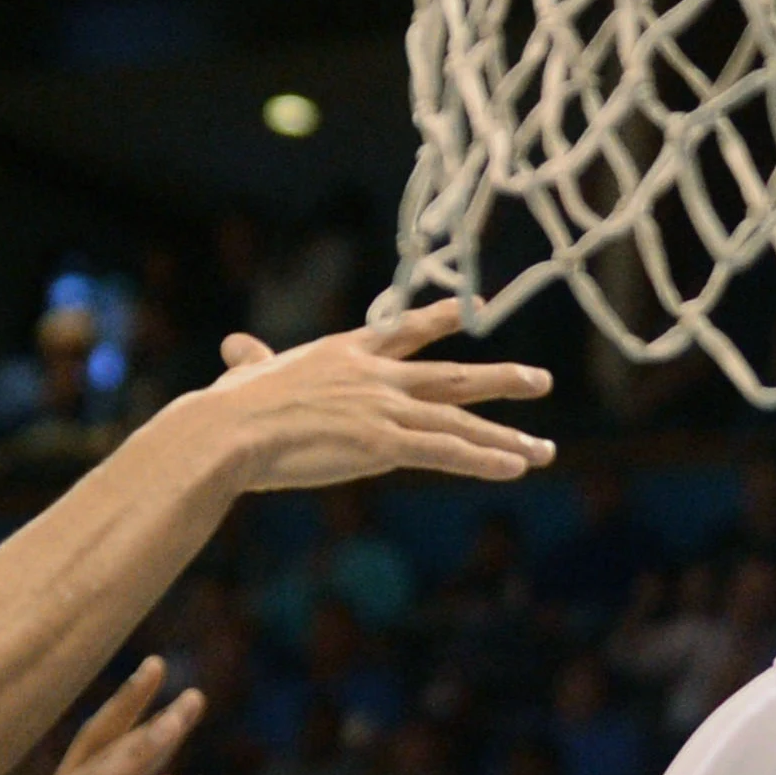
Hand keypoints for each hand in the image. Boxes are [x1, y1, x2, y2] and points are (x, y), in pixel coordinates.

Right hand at [161, 300, 552, 491]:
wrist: (232, 429)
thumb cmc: (230, 406)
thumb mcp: (247, 375)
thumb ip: (251, 360)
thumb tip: (233, 347)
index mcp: (345, 352)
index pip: (404, 330)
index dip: (442, 318)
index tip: (473, 308)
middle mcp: (376, 376)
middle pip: (452, 375)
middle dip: (501, 380)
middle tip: (542, 380)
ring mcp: (384, 408)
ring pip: (460, 420)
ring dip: (506, 436)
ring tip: (545, 448)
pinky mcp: (383, 444)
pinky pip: (446, 452)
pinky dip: (484, 460)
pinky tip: (516, 466)